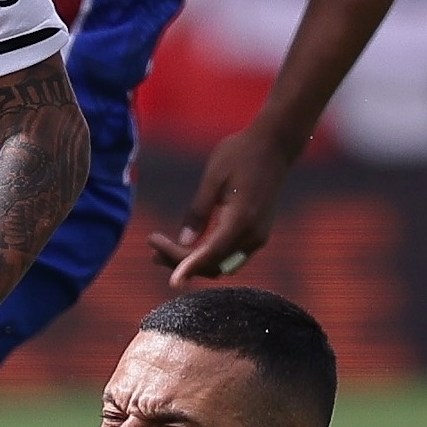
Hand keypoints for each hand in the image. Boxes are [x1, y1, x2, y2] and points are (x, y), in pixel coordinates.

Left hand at [149, 122, 299, 281]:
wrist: (274, 146)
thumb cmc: (240, 155)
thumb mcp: (212, 179)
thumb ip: (198, 212)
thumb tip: (183, 242)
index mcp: (242, 220)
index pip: (211, 255)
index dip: (188, 269)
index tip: (169, 280)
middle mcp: (254, 234)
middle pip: (214, 264)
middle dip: (183, 263)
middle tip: (152, 248)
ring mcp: (258, 235)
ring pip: (222, 263)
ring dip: (194, 262)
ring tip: (160, 252)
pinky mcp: (257, 232)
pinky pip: (230, 254)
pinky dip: (207, 255)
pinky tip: (185, 247)